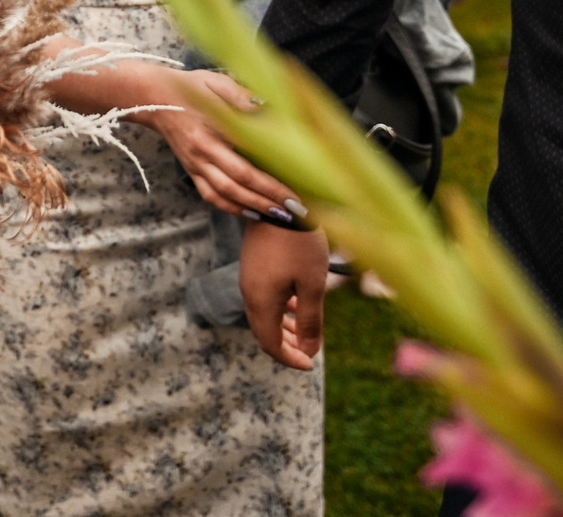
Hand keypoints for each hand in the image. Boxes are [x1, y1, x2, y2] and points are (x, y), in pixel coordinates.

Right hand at [141, 68, 296, 218]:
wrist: (152, 97)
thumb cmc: (190, 87)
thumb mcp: (216, 82)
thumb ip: (241, 96)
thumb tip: (268, 108)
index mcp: (209, 130)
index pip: (245, 157)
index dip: (271, 175)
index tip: (297, 184)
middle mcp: (201, 152)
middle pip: (238, 182)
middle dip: (269, 198)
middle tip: (297, 208)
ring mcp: (194, 164)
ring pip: (225, 194)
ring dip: (254, 208)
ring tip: (281, 216)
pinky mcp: (191, 171)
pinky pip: (211, 196)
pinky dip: (233, 208)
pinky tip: (253, 213)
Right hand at [239, 220, 327, 370]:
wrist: (282, 198)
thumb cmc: (300, 243)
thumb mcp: (312, 285)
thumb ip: (310, 321)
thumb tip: (309, 352)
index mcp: (262, 302)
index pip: (270, 344)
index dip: (290, 358)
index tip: (310, 365)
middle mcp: (250, 292)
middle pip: (265, 330)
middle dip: (287, 344)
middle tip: (309, 351)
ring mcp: (249, 276)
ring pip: (264, 312)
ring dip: (284, 325)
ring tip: (305, 329)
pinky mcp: (253, 262)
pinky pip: (264, 295)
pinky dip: (280, 307)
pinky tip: (297, 301)